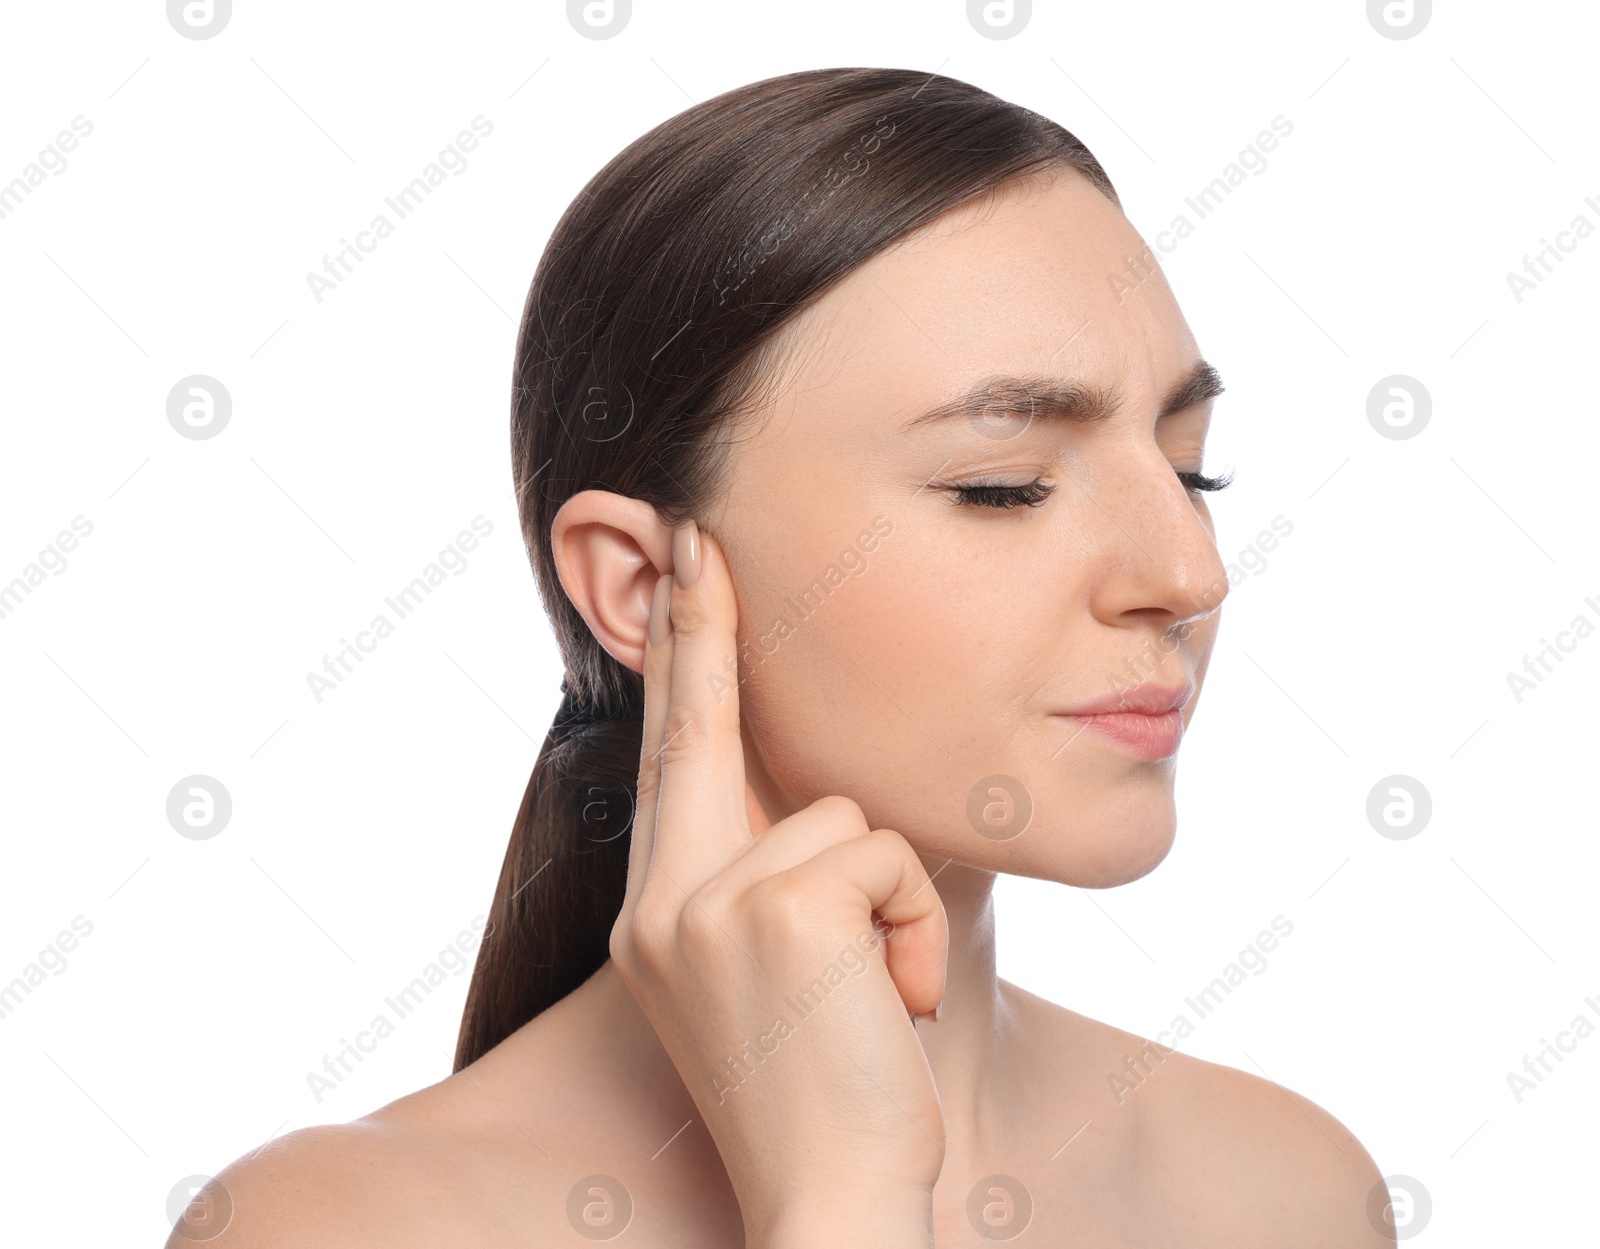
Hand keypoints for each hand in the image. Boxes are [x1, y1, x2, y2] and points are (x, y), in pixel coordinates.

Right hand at [607, 522, 948, 1247]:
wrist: (833, 1205)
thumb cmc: (836, 1091)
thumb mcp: (795, 978)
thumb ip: (787, 879)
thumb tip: (825, 797)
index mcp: (662, 915)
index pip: (671, 762)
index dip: (677, 662)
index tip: (680, 567)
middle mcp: (661, 901)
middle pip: (703, 731)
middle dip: (701, 625)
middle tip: (692, 527)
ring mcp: (704, 902)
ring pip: (842, 812)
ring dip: (891, 902)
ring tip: (879, 996)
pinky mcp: (774, 906)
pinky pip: (881, 853)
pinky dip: (913, 929)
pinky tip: (891, 1004)